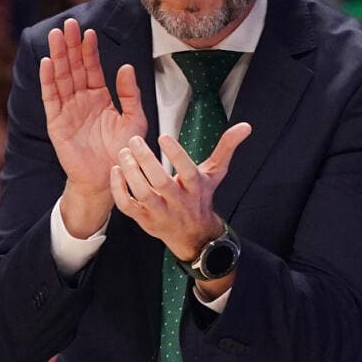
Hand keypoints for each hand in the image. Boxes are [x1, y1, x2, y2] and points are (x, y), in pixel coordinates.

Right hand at [40, 18, 147, 217]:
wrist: (108, 179)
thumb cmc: (122, 152)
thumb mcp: (134, 120)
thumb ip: (131, 95)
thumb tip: (126, 67)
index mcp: (100, 97)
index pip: (92, 68)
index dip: (90, 50)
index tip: (89, 32)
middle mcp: (82, 100)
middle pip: (74, 67)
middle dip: (71, 46)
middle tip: (69, 24)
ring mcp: (68, 110)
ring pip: (61, 78)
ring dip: (58, 56)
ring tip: (56, 36)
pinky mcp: (57, 123)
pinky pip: (51, 99)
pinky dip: (48, 81)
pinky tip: (47, 63)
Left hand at [108, 123, 251, 258]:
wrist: (193, 235)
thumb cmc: (200, 197)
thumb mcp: (215, 173)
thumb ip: (226, 148)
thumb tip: (245, 126)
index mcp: (195, 187)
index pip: (187, 170)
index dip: (176, 154)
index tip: (163, 136)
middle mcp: (178, 201)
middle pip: (161, 182)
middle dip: (146, 161)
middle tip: (135, 140)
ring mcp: (160, 212)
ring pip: (143, 195)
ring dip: (131, 174)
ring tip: (123, 152)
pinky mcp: (144, 220)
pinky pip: (127, 207)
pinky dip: (119, 190)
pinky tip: (115, 171)